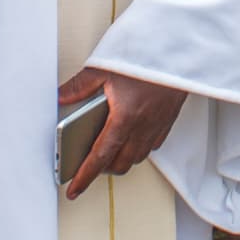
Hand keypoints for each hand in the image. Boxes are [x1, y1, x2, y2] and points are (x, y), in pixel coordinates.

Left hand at [58, 67, 186, 199]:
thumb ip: (79, 87)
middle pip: (120, 163)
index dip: (85, 177)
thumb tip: (60, 98)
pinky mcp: (168, 119)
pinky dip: (139, 148)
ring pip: (138, 157)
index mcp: (124, 117)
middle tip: (88, 164)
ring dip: (122, 160)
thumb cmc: (145, 56)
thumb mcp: (104, 68)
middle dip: (103, 170)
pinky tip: (132, 137)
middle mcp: (142, 126)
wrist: (179, 49)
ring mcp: (157, 124)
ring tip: (108, 152)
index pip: (100, 157)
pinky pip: (153, 145)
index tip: (74, 190)